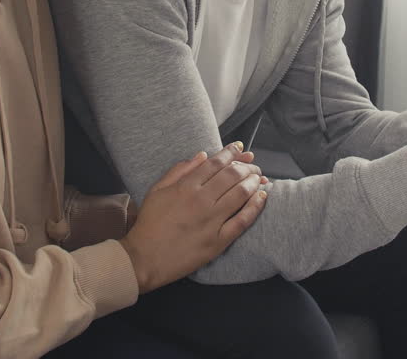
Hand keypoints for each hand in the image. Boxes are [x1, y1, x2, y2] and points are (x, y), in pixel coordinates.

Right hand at [117, 143, 267, 292]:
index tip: (240, 148)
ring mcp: (211, 221)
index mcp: (186, 187)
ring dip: (253, 181)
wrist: (144, 259)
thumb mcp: (157, 190)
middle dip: (246, 166)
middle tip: (252, 164)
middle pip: (232, 176)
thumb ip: (179, 170)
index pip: (215, 163)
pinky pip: (243, 221)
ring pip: (241, 194)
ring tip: (258, 177)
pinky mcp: (218, 241)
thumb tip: (202, 155)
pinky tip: (262, 196)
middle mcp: (201, 201)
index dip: (231, 152)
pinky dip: (255, 206)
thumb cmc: (149, 224)